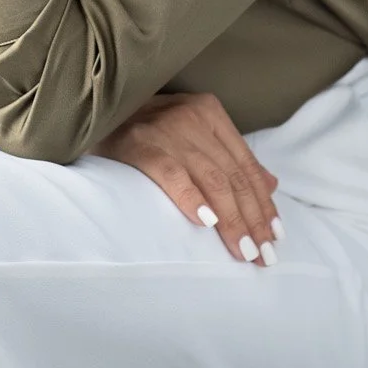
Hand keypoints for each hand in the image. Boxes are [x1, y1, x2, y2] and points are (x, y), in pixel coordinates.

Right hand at [93, 92, 285, 265]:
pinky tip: (205, 222)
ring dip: (231, 219)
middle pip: (232, 175)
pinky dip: (191, 198)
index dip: (262, 203)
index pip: (245, 165)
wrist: (92, 116)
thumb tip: (271, 185)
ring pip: (211, 179)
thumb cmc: (144, 132)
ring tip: (242, 250)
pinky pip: (171, 173)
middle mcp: (192, 117)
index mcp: (209, 112)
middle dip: (252, 218)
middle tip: (263, 255)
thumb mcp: (191, 137)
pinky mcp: (139, 143)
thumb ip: (230, 158)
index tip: (275, 236)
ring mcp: (166, 129)